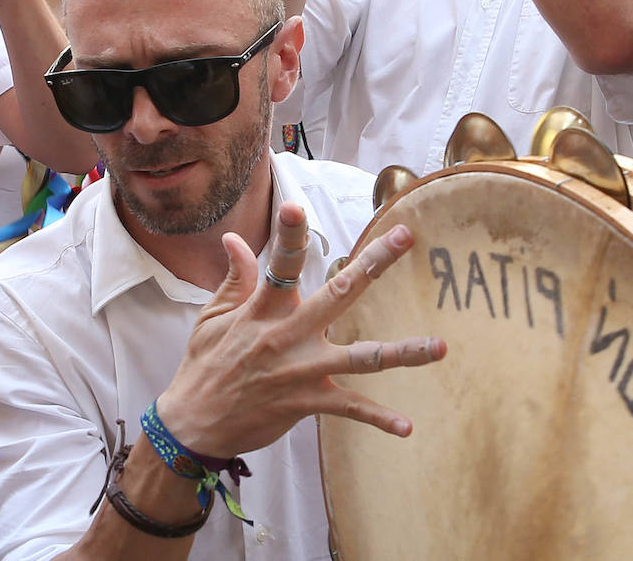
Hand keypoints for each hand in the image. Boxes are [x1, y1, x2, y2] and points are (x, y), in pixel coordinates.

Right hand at [157, 201, 446, 457]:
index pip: (277, 264)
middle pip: (337, 294)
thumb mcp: (211, 318)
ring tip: (440, 347)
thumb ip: (234, 278)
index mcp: (261, 310)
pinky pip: (350, 409)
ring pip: (361, 358)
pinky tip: (407, 426)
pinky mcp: (307, 403)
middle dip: (373, 264)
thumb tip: (234, 238)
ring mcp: (301, 371)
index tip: (294, 206)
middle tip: (404, 236)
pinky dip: (379, 418)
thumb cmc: (203, 366)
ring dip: (402, 352)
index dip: (286, 235)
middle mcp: (286, 336)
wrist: (192, 425)